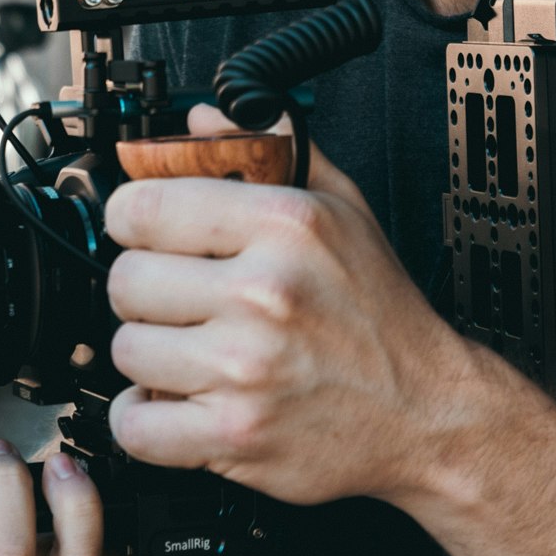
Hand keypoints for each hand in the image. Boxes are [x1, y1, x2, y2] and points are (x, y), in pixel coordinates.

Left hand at [102, 107, 489, 507]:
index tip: (144, 232)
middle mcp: (264, 293)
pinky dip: (144, 419)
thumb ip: (272, 152)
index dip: (133, 218)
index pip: (145, 206)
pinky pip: (136, 424)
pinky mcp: (235, 434)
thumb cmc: (382, 316)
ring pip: (126, 350)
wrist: (428, 412)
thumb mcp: (343, 209)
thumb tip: (203, 121)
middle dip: (144, 291)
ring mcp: (246, 367)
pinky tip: (176, 401)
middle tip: (178, 300)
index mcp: (286, 226)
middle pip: (126, 281)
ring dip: (150, 355)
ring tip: (191, 351)